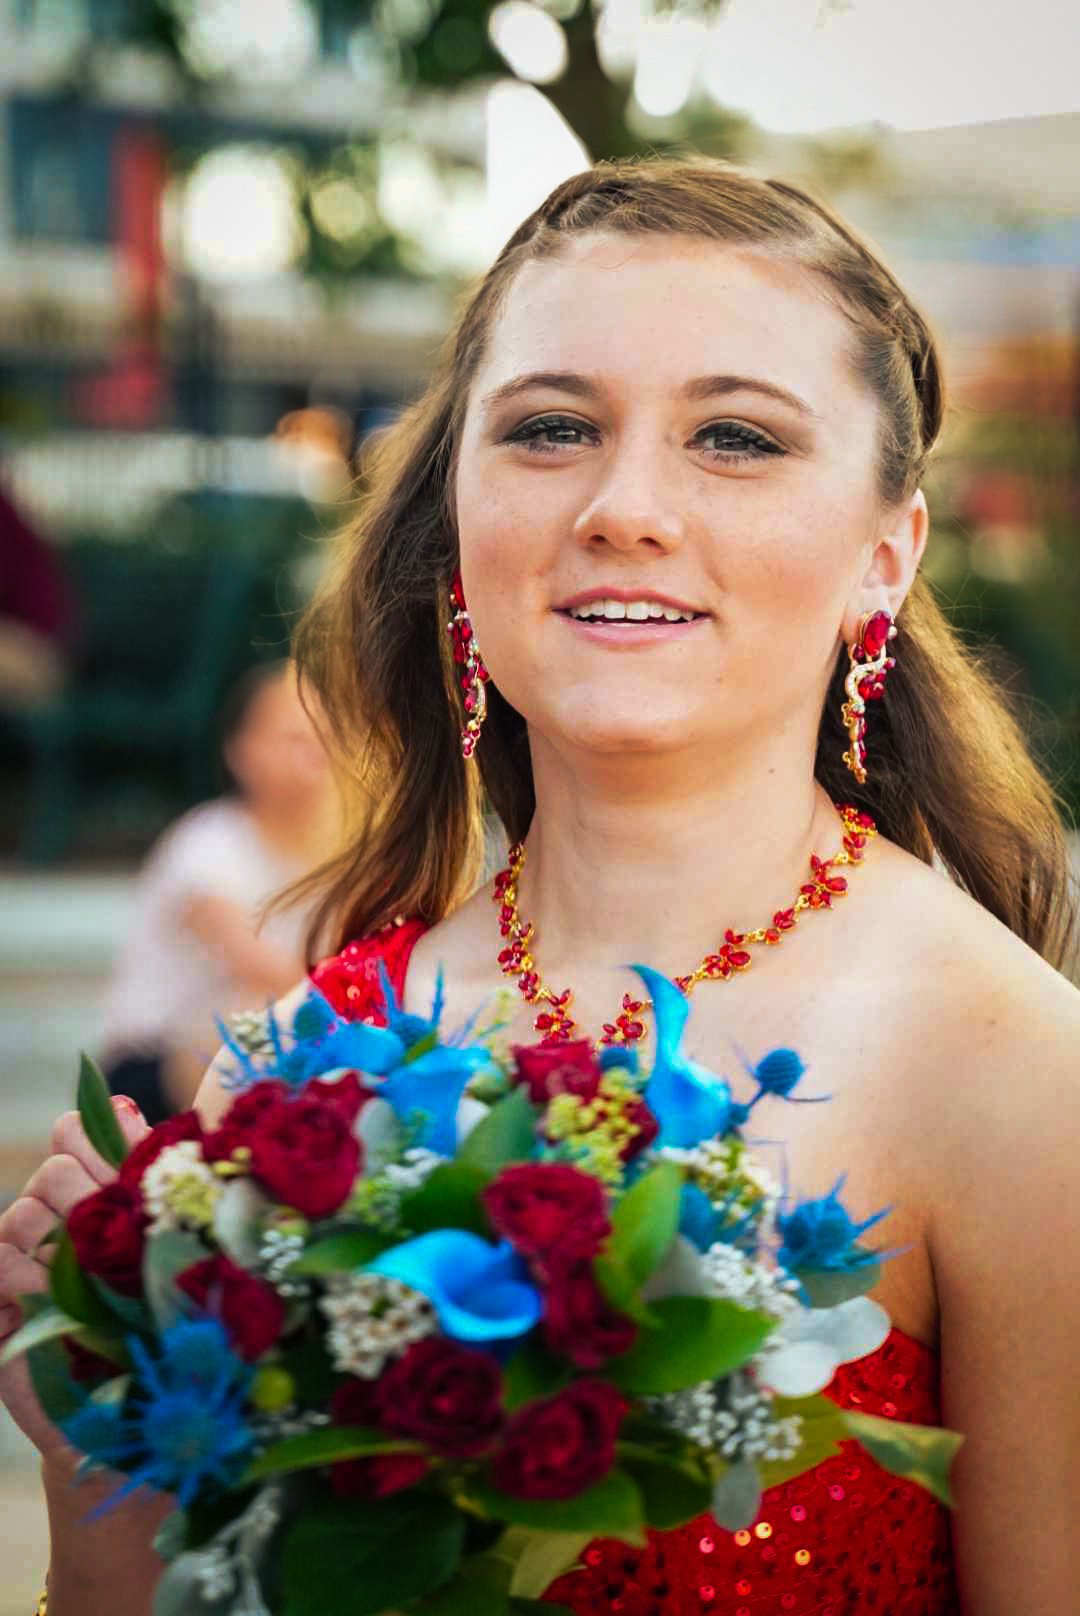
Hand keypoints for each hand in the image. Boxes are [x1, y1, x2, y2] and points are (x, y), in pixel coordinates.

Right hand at [0, 1097, 149, 1458]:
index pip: (75, 1132)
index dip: (93, 1134)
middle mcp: (60, 1222)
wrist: (141, 1411)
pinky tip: (45, 1292)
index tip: (122, 1165)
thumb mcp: (173, 1247)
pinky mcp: (2, 1306)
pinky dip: (19, 1271)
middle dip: (79, 1184)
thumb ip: (153, 1177)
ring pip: (21, 1209)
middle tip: (106, 1222)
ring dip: (49, 1228)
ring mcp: (25, 1263)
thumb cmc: (169, 1327)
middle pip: (53, 1166)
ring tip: (79, 1266)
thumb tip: (121, 1105)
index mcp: (102, 1198)